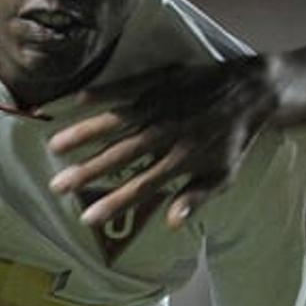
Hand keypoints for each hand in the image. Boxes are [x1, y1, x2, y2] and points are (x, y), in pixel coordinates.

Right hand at [48, 58, 279, 228]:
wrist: (251, 92)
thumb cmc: (234, 141)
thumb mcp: (224, 176)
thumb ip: (196, 198)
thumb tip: (171, 224)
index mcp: (180, 161)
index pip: (140, 188)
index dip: (113, 204)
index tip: (87, 219)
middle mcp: (165, 135)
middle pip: (119, 158)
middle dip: (87, 173)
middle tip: (57, 186)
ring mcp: (159, 106)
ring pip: (114, 122)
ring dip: (83, 134)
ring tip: (54, 145)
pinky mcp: (158, 81)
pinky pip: (124, 87)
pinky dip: (101, 93)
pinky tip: (75, 101)